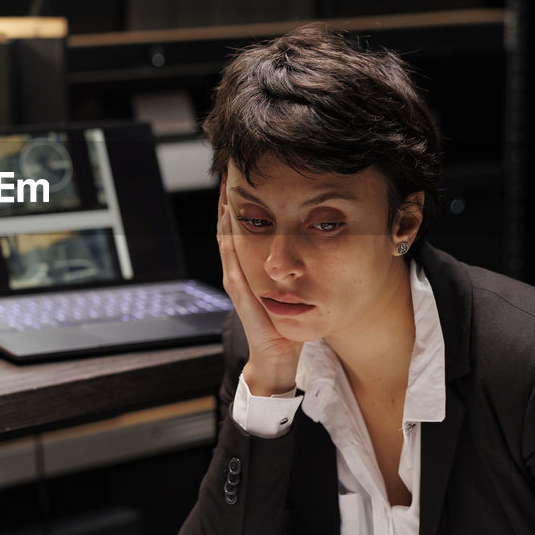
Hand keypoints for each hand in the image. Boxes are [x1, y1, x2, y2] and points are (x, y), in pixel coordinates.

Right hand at [218, 179, 301, 395]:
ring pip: (225, 241)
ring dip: (224, 216)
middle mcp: (238, 275)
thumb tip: (310, 255)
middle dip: (227, 206)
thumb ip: (294, 275)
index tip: (240, 185)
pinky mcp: (240, 292)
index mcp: (248, 274)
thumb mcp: (290, 293)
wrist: (276, 357)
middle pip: (227, 233)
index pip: (239, 236)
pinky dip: (228, 238)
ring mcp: (236, 283)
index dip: (238, 212)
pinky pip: (231, 260)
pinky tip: (229, 221)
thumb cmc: (285, 327)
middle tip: (227, 178)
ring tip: (224, 192)